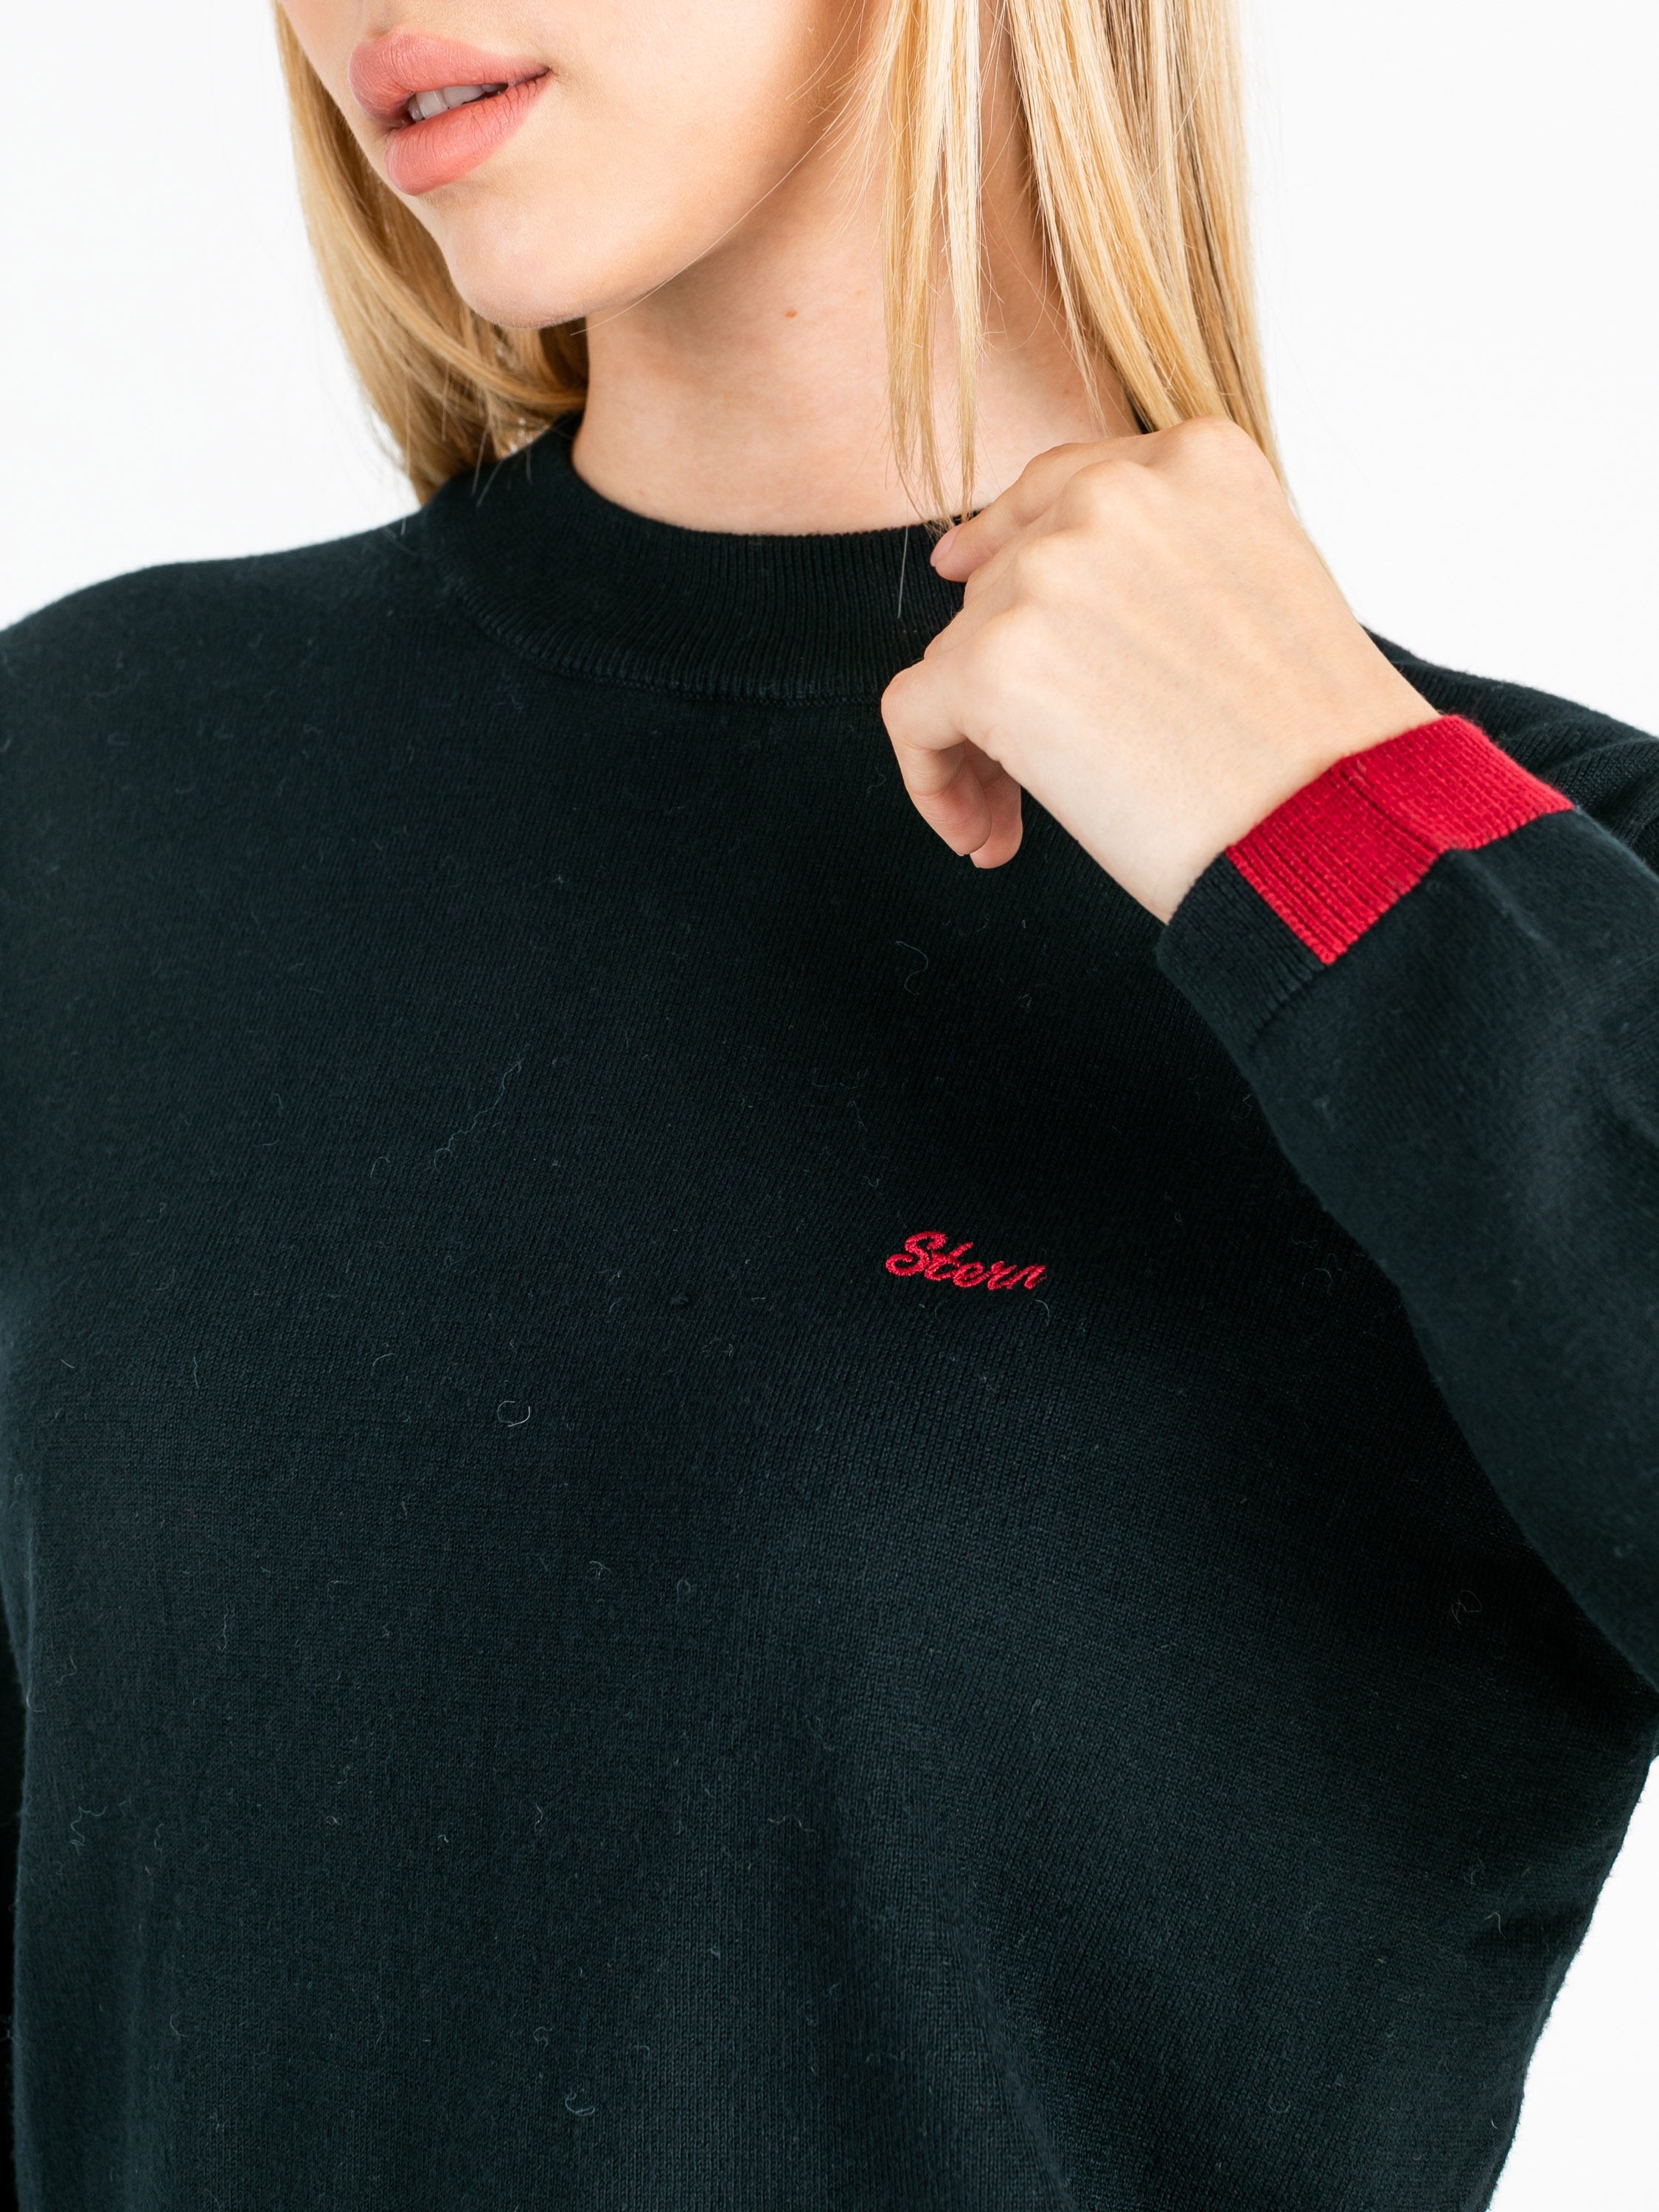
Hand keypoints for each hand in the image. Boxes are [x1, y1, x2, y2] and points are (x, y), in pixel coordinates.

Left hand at [879, 419, 1436, 919]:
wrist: (1335, 828)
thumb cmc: (1317, 747)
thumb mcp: (1262, 592)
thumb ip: (1161, 563)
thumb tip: (1033, 591)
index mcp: (1198, 461)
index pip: (1059, 490)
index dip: (1004, 547)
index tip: (964, 580)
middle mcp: (1114, 494)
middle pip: (1001, 586)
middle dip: (1008, 682)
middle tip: (1035, 776)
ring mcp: (1048, 572)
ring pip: (955, 657)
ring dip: (979, 747)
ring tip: (1019, 825)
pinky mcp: (993, 662)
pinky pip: (913, 719)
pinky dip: (933, 782)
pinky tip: (985, 835)